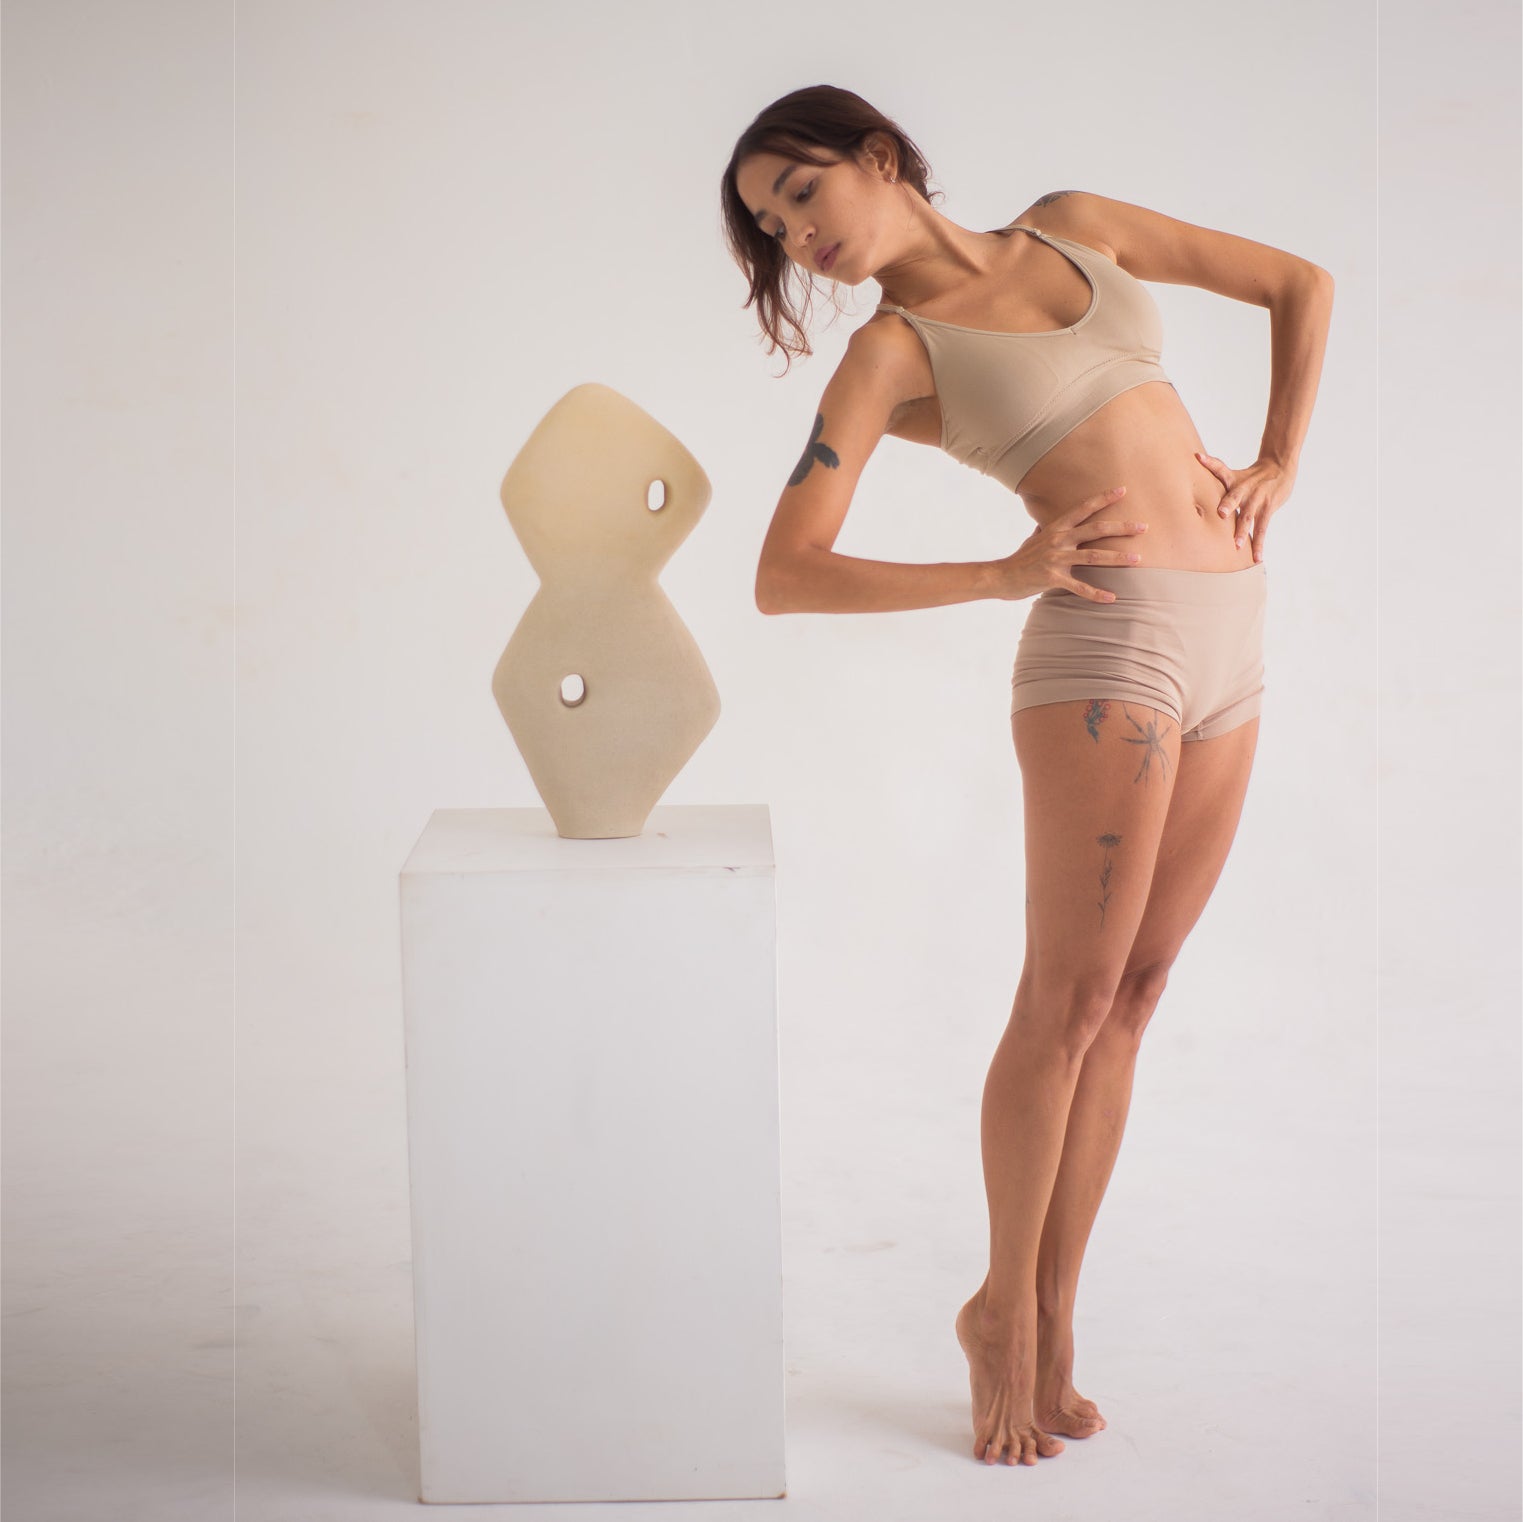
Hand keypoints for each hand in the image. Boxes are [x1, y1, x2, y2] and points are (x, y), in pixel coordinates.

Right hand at [990, 485, 1146, 603]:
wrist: (1000, 577)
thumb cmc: (1020, 558)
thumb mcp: (1033, 538)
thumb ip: (1045, 529)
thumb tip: (1046, 522)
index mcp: (1056, 528)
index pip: (1083, 509)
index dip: (1103, 499)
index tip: (1123, 490)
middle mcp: (1058, 540)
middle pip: (1096, 530)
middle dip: (1121, 527)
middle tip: (1143, 527)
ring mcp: (1056, 559)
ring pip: (1093, 557)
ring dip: (1117, 558)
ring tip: (1137, 559)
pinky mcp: (1052, 578)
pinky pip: (1079, 587)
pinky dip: (1096, 594)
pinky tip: (1112, 598)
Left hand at [1194, 451, 1294, 563]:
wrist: (1279, 467)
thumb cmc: (1250, 475)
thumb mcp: (1232, 473)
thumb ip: (1214, 472)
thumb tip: (1193, 463)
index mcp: (1233, 479)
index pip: (1220, 468)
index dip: (1210, 462)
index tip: (1200, 458)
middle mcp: (1245, 489)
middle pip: (1235, 496)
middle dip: (1228, 504)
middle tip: (1220, 514)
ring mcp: (1257, 499)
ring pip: (1249, 516)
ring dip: (1243, 531)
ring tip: (1236, 545)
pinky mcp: (1268, 509)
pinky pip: (1262, 528)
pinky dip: (1259, 543)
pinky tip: (1256, 557)